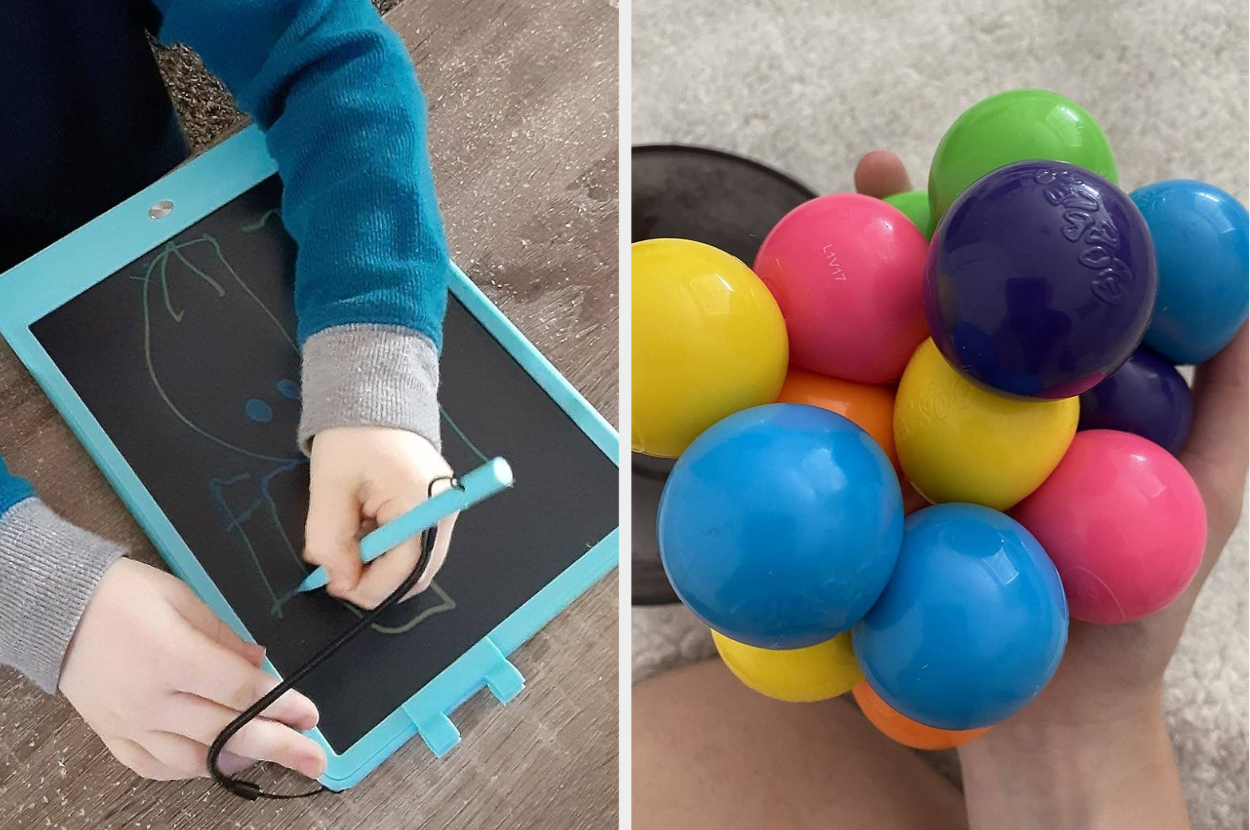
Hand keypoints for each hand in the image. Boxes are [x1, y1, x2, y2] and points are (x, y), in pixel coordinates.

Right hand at [60, 558, 325, 780]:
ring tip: (269, 756)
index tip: (310, 715)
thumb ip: (225, 638)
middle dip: (278, 748)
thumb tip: (261, 665)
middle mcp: (152, 700)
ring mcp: (129, 723)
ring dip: (237, 761)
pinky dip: (189, 770)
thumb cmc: (125, 595)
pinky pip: (153, 768)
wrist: (57, 608)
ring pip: (192, 760)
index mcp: (174, 657)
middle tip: (314, 760)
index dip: (282, 705)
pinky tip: (215, 764)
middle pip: (226, 732)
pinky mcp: (111, 735)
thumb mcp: (184, 599)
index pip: (241, 692)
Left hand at [304, 427, 457, 607]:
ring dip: (379, 564)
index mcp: (423, 502)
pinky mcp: (438, 506)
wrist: (374, 394)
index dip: (368, 587)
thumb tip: (338, 582)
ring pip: (415, 562)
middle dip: (375, 580)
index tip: (333, 584)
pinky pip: (416, 545)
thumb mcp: (329, 487)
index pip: (405, 569)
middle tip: (338, 568)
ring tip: (349, 538)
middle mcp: (444, 510)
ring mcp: (445, 508)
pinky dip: (388, 549)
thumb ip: (331, 539)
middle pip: (417, 573)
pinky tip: (364, 528)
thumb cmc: (353, 435)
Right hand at [857, 150, 1247, 827]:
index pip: (1017, 281)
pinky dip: (798, 390)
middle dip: (894, 231)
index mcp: (1042, 392)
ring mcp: (914, 453)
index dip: (998, 213)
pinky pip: (833, 438)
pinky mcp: (870, 503)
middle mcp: (972, 409)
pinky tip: (773, 350)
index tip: (988, 163)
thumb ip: (1229, 400)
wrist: (1051, 720)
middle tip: (869, 174)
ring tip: (803, 236)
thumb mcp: (1205, 497)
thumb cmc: (1133, 617)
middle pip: (929, 301)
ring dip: (830, 292)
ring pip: (867, 356)